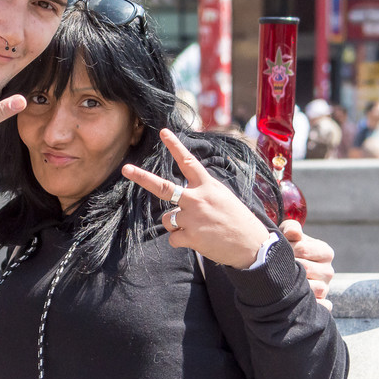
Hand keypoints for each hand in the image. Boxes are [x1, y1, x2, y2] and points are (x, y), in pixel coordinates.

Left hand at [122, 129, 270, 269]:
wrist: (252, 246)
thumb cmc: (238, 220)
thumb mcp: (223, 197)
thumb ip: (201, 192)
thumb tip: (179, 198)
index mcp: (208, 186)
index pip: (188, 162)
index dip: (175, 146)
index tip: (163, 132)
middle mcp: (197, 198)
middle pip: (163, 186)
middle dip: (142, 177)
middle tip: (125, 168)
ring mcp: (192, 217)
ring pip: (166, 219)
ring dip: (176, 225)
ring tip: (199, 229)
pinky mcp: (190, 236)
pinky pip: (173, 237)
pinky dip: (182, 241)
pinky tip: (200, 241)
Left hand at [281, 219, 334, 310]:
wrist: (285, 265)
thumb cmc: (287, 245)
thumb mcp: (288, 232)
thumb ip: (291, 228)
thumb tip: (293, 234)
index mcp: (325, 252)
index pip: (303, 249)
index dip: (285, 248)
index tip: (274, 248)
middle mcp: (328, 271)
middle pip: (304, 269)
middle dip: (286, 266)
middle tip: (272, 265)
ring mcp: (325, 288)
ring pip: (311, 288)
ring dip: (292, 285)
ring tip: (278, 280)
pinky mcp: (320, 302)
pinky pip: (320, 306)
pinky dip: (314, 305)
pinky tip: (298, 302)